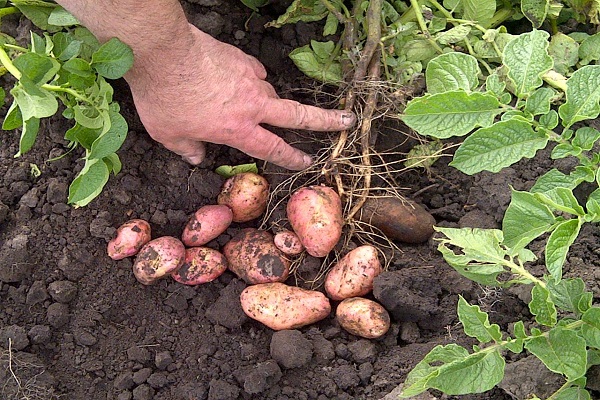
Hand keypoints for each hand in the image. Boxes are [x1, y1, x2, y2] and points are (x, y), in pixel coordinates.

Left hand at [124, 25, 354, 169]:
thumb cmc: (164, 98)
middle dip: (325, 122)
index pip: (273, 149)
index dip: (292, 159)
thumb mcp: (169, 135)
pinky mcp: (242, 58)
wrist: (163, 52)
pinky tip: (238, 80)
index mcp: (237, 129)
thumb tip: (196, 157)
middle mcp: (252, 105)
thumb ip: (188, 149)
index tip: (307, 162)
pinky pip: (254, 73)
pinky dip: (250, 80)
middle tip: (347, 122)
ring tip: (251, 106)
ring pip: (270, 94)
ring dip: (267, 102)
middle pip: (298, 116)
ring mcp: (250, 78)